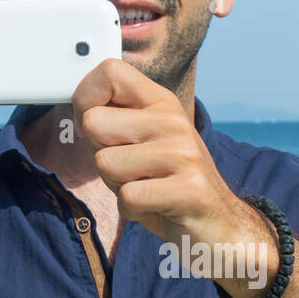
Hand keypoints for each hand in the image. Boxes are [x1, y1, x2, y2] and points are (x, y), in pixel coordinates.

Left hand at [71, 59, 273, 284]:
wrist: (220, 225)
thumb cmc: (169, 183)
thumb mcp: (142, 142)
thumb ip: (113, 122)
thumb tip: (78, 107)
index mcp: (160, 103)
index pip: (110, 72)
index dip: (86, 98)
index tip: (94, 126)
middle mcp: (173, 121)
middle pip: (94, 122)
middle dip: (99, 153)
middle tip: (129, 169)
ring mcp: (184, 154)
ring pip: (105, 163)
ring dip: (117, 186)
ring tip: (146, 188)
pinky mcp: (190, 190)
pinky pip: (127, 198)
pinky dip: (132, 211)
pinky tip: (154, 207)